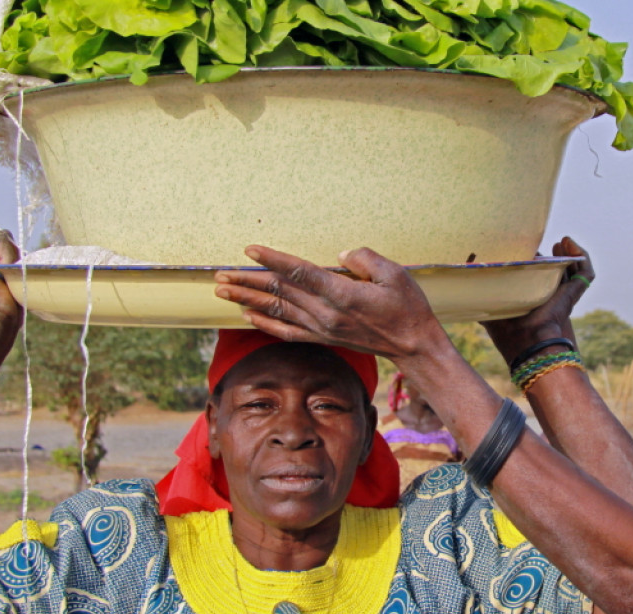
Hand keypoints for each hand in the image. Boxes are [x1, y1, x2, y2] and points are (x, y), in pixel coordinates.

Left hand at [214, 246, 446, 359]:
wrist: (412, 344)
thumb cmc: (407, 305)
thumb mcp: (394, 273)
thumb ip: (365, 258)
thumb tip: (342, 253)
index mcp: (342, 294)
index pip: (299, 272)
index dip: (272, 259)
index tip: (250, 249)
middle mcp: (326, 313)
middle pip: (279, 292)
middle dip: (247, 281)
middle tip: (220, 273)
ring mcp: (322, 328)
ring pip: (277, 311)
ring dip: (247, 300)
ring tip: (223, 291)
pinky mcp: (323, 338)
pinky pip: (287, 332)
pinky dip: (265, 323)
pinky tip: (248, 315)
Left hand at [481, 237, 592, 365]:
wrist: (527, 340)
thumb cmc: (505, 327)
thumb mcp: (488, 300)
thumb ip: (479, 283)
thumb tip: (468, 260)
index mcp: (532, 298)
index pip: (538, 274)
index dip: (536, 261)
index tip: (528, 249)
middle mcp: (550, 295)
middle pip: (557, 271)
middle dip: (556, 256)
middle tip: (551, 245)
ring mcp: (565, 294)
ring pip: (573, 269)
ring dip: (569, 253)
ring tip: (562, 242)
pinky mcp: (574, 293)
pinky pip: (586, 272)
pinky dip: (582, 256)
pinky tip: (569, 243)